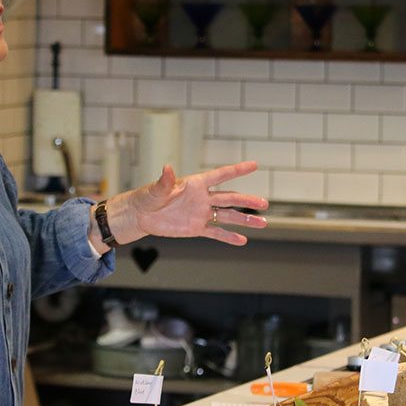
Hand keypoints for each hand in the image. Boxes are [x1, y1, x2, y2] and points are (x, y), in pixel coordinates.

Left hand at [104, 161, 267, 246]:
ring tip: (262, 223)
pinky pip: (216, 233)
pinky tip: (242, 241)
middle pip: (229, 198)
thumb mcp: (155, 190)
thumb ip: (164, 181)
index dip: (237, 170)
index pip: (220, 176)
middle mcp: (202, 198)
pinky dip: (228, 237)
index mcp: (195, 184)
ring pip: (227, 216)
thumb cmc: (147, 198)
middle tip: (264, 203)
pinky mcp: (196, 228)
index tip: (254, 165)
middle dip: (247, 201)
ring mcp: (201, 213)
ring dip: (244, 220)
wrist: (141, 216)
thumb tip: (167, 168)